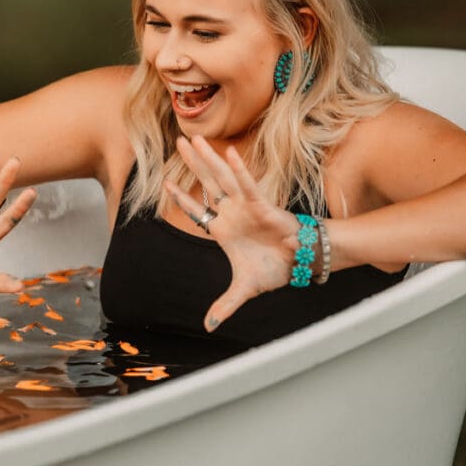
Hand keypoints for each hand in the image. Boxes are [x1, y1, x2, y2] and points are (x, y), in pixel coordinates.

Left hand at [164, 135, 299, 332]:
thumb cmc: (275, 269)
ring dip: (207, 158)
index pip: (196, 209)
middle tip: (178, 140)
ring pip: (222, 177)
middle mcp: (231, 212)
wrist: (301, 265)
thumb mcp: (243, 289)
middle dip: (192, 162)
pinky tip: (228, 151)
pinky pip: (248, 185)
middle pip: (207, 182)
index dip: (181, 197)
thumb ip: (225, 304)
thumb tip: (209, 326)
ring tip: (193, 138)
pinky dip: (239, 169)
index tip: (165, 182)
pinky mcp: (262, 205)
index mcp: (222, 229)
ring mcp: (245, 206)